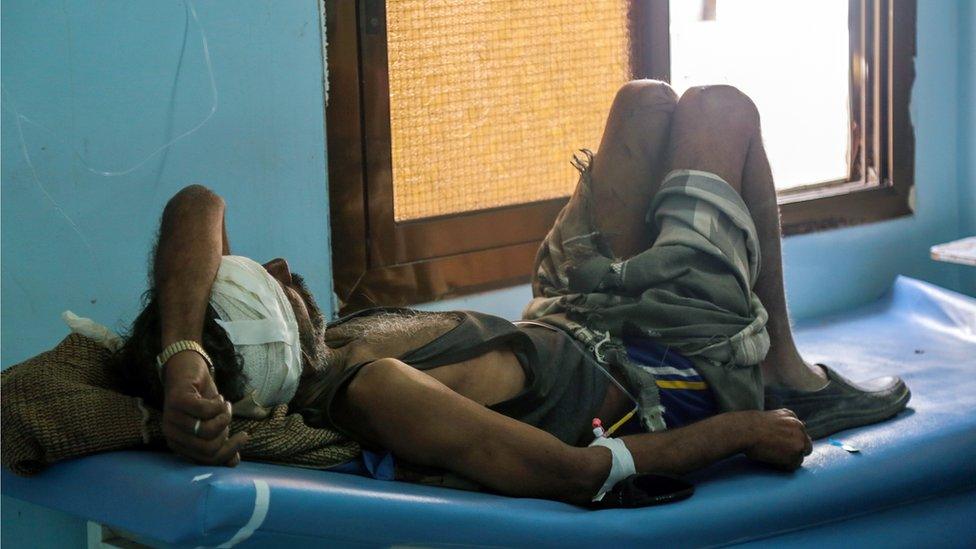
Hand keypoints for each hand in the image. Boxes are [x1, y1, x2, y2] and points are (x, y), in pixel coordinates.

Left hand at [161, 350, 247, 465]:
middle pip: (208, 448)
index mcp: (179, 445)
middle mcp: (172, 435)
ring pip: (208, 430)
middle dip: (226, 432)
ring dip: (224, 416)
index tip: (244, 436)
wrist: (187, 368)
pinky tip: (219, 398)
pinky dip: (219, 404)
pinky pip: (206, 411)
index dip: (229, 451)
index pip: (207, 459)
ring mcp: (172, 418)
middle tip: (228, 416)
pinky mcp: (178, 401)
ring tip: (224, 406)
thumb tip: (234, 462)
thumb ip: (221, 442)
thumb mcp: (214, 422)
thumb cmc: (201, 399)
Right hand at [743, 409, 812, 469]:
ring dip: (788, 459)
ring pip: (800, 456)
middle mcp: (798, 425)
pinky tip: (771, 459)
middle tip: (778, 453)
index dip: (789, 441)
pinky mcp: (796, 452)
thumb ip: (780, 425)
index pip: (799, 432)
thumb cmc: (748, 426)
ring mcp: (799, 439)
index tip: (779, 444)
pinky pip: (793, 465)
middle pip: (805, 444)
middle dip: (794, 450)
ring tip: (771, 456)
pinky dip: (783, 466)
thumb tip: (785, 437)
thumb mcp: (767, 419)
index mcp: (791, 415)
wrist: (745, 430)